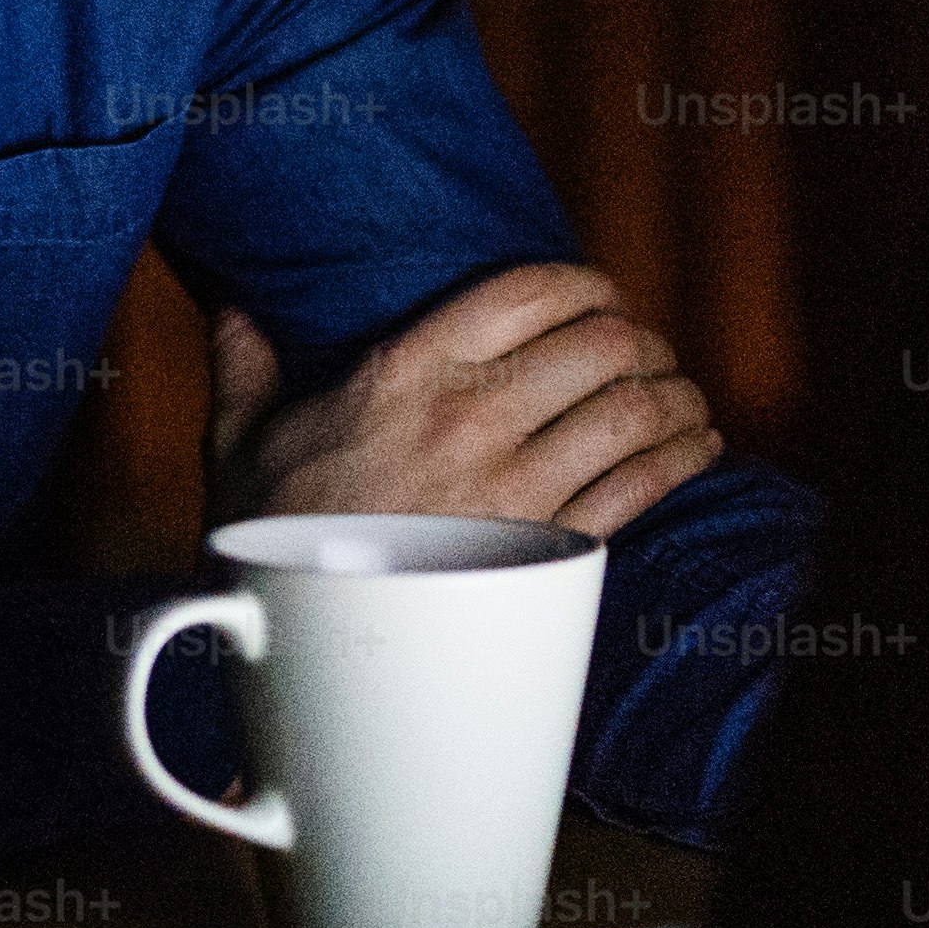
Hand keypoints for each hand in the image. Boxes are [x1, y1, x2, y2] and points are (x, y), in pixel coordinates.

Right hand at [200, 263, 725, 541]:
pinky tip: (696, 444)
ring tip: (681, 398)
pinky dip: (685, 456)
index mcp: (405, 371)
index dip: (585, 284)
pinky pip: (643, 485)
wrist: (296, 643)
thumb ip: (245, 361)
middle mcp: (469, 418)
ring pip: (634, 411)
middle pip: (602, 345)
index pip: (529, 291)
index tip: (600, 297)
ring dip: (675, 397)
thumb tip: (231, 304)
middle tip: (644, 354)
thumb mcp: (242, 437)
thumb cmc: (269, 537)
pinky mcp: (547, 551)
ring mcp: (514, 487)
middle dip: (639, 341)